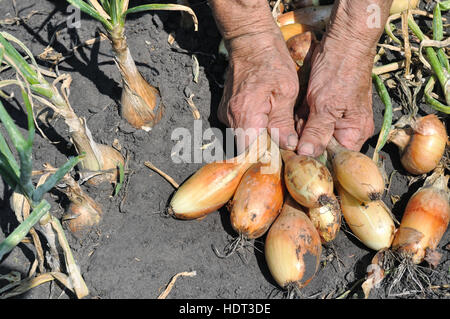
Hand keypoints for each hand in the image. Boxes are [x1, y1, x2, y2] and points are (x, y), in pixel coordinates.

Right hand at [218, 30, 299, 152]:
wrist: (250, 42)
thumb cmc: (271, 62)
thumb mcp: (286, 92)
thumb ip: (283, 122)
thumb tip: (288, 145)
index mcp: (244, 115)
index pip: (248, 151)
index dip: (264, 156)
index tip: (280, 153)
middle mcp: (229, 116)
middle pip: (245, 146)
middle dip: (264, 147)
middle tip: (283, 140)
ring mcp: (225, 113)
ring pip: (243, 136)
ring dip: (259, 136)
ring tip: (277, 126)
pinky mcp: (227, 108)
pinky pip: (240, 125)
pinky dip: (253, 126)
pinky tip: (267, 116)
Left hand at [294, 0, 392, 156]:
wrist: (342, 43)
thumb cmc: (341, 73)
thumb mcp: (326, 107)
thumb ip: (316, 133)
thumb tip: (307, 155)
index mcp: (354, 133)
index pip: (335, 159)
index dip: (316, 159)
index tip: (297, 157)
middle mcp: (345, 129)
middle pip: (320, 147)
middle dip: (305, 139)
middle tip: (296, 128)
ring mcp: (333, 117)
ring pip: (311, 133)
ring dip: (300, 126)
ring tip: (301, 112)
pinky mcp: (322, 107)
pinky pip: (308, 119)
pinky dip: (300, 116)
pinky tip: (298, 107)